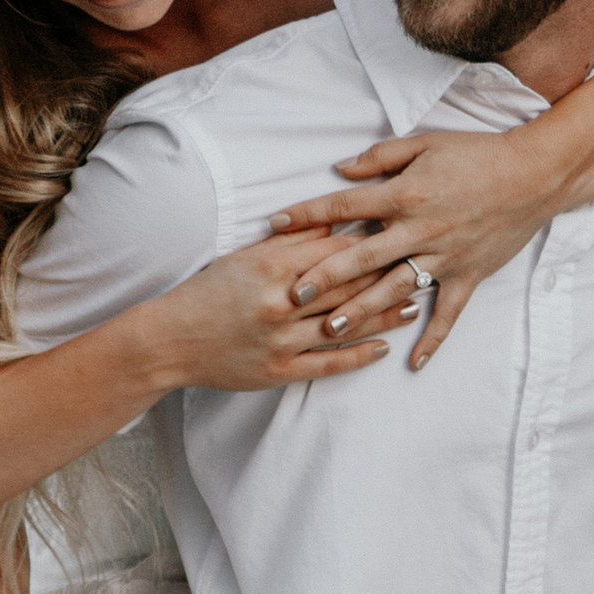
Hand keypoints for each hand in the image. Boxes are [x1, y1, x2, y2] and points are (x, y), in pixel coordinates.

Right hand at [147, 228, 420, 391]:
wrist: (169, 341)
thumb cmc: (208, 293)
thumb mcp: (245, 256)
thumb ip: (290, 241)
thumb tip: (333, 221)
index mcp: (272, 266)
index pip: (334, 249)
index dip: (372, 241)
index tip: (401, 231)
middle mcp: (281, 302)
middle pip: (348, 285)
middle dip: (389, 274)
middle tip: (423, 263)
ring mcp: (282, 340)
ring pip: (346, 324)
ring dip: (385, 314)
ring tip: (414, 303)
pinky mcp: (280, 371)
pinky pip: (329, 364)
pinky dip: (359, 356)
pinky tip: (383, 348)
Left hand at [270, 132, 569, 366]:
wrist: (536, 174)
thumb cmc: (479, 153)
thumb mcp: (425, 142)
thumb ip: (380, 157)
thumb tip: (340, 169)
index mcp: (405, 194)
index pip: (346, 206)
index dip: (308, 214)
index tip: (275, 224)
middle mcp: (420, 230)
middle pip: (362, 258)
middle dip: (323, 278)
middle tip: (291, 297)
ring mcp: (445, 257)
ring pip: (396, 290)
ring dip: (363, 311)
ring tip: (331, 330)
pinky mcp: (468, 276)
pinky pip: (447, 314)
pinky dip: (432, 339)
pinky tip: (412, 362)